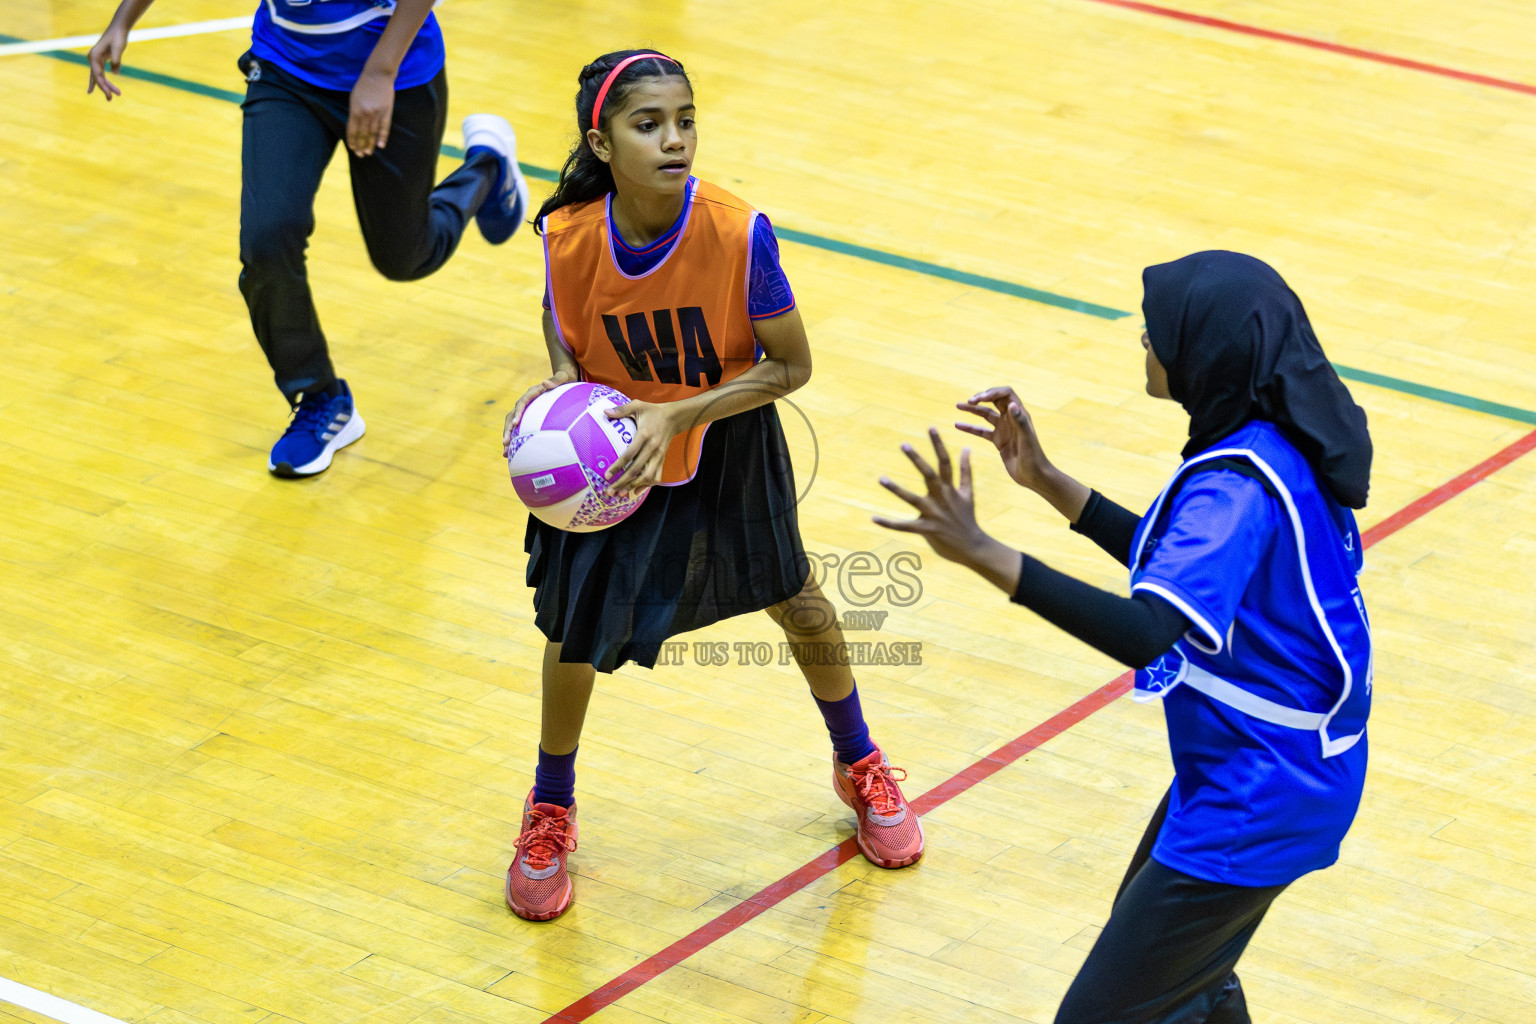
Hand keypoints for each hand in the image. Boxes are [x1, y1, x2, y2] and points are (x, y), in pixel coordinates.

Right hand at [87, 23, 128, 99]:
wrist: (118, 29)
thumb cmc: (118, 38)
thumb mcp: (118, 48)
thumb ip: (116, 60)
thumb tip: (114, 73)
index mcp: (94, 56)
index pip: (97, 74)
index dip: (103, 85)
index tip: (109, 94)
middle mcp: (92, 58)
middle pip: (97, 77)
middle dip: (103, 88)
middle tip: (110, 100)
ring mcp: (96, 59)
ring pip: (99, 76)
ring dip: (105, 86)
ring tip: (110, 98)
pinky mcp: (101, 59)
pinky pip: (101, 73)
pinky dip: (104, 81)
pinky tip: (106, 89)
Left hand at [347, 68, 396, 156]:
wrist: (377, 75)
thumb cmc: (364, 85)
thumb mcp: (354, 98)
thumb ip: (354, 112)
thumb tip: (355, 126)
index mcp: (355, 110)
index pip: (352, 129)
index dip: (352, 140)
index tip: (352, 148)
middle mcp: (365, 114)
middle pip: (362, 134)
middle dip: (360, 145)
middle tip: (360, 155)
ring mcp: (376, 114)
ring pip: (372, 133)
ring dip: (370, 144)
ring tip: (368, 153)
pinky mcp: (386, 112)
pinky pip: (384, 128)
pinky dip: (382, 138)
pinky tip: (381, 146)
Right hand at [503, 369, 574, 451]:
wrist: (563, 381)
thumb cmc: (565, 379)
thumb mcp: (563, 377)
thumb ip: (555, 380)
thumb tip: (545, 382)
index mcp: (532, 393)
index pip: (522, 403)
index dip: (518, 412)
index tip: (516, 423)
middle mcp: (526, 402)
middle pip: (513, 416)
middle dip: (508, 429)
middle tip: (506, 442)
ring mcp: (526, 410)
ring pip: (512, 424)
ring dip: (508, 437)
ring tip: (505, 453)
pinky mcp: (528, 418)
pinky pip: (519, 429)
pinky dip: (516, 440)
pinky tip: (513, 454)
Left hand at [603, 400, 677, 495]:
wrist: (674, 418)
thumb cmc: (652, 411)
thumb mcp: (638, 405)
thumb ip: (621, 409)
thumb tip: (605, 411)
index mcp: (645, 435)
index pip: (629, 454)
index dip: (618, 466)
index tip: (606, 475)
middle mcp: (653, 448)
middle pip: (637, 470)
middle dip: (622, 482)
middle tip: (609, 491)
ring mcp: (659, 456)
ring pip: (647, 476)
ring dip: (634, 487)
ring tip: (620, 494)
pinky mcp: (662, 460)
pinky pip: (656, 476)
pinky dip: (646, 486)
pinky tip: (636, 492)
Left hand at [873, 428, 993, 566]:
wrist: (974, 546)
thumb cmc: (967, 518)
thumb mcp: (968, 492)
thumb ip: (965, 470)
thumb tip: (967, 448)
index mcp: (950, 488)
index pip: (945, 461)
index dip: (938, 444)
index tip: (930, 427)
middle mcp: (941, 498)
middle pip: (929, 475)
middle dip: (917, 459)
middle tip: (904, 444)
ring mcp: (933, 514)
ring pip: (912, 498)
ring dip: (896, 488)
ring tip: (880, 478)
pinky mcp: (927, 529)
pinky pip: (904, 526)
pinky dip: (889, 523)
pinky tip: (873, 517)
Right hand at [955, 386, 1052, 491]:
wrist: (1034, 476)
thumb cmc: (1034, 458)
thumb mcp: (1027, 439)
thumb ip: (1020, 421)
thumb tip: (1012, 404)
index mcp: (1019, 414)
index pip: (1006, 394)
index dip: (992, 392)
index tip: (979, 399)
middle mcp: (1011, 419)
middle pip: (995, 400)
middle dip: (981, 397)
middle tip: (969, 401)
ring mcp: (1004, 429)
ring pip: (986, 414)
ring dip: (973, 409)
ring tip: (958, 405)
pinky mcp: (998, 440)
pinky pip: (981, 431)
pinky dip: (970, 428)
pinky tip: (957, 425)